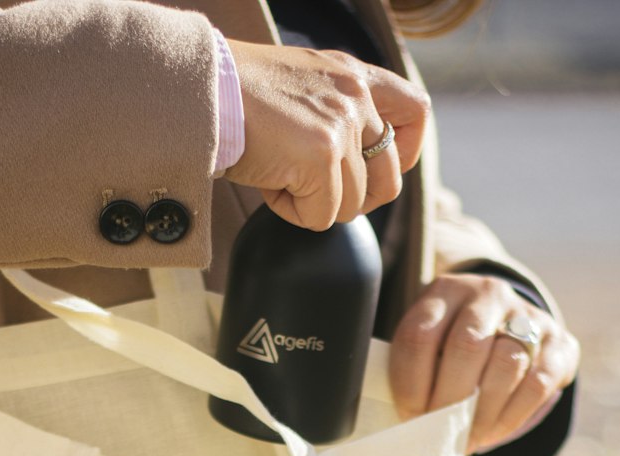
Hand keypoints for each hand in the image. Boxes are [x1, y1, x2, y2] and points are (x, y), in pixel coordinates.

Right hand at [224, 42, 428, 230]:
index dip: (405, 154)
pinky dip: (291, 212)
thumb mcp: (303, 89)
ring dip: (313, 205)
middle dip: (355, 201)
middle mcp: (356, 96)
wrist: (203, 90)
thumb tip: (357, 169)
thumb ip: (338, 114)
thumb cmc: (238, 96)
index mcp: (354, 75)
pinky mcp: (322, 155)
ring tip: (279, 174)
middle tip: (315, 191)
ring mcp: (342, 125)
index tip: (375, 170)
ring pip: (351, 206)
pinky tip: (269, 183)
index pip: (416, 112)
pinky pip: (321, 217)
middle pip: (389, 180)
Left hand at [389, 273, 580, 452]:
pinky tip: (491, 433)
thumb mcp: (426, 345)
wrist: (506, 328)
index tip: (409, 416)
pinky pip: (537, 385)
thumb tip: (402, 423)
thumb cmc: (451, 347)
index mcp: (445, 291)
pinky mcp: (559, 342)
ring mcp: (528, 315)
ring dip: (481, 414)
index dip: (410, 384)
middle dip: (448, 401)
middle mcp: (488, 294)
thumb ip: (413, 369)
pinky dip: (511, 417)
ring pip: (506, 366)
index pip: (420, 336)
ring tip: (465, 440)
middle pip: (466, 348)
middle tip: (437, 434)